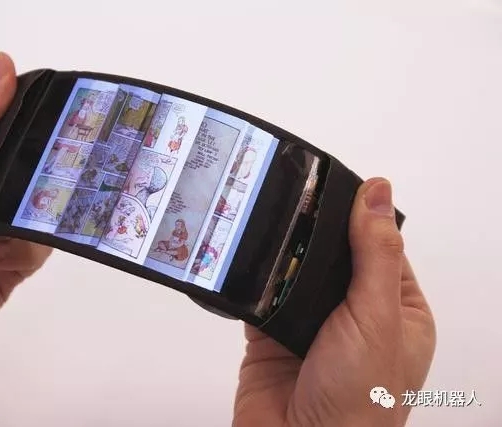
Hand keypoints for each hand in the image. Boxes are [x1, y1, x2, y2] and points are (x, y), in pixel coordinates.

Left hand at [0, 53, 51, 381]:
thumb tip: (1, 63)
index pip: (20, 135)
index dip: (46, 127)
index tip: (76, 120)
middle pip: (42, 177)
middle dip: (54, 176)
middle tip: (70, 172)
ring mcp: (1, 232)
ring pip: (46, 215)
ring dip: (30, 220)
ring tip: (3, 227)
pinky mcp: (10, 267)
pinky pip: (38, 252)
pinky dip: (19, 252)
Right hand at [233, 178, 435, 426]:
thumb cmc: (358, 396)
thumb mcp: (377, 317)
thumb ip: (374, 253)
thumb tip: (379, 190)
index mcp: (398, 311)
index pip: (380, 247)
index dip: (358, 217)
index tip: (329, 184)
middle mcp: (356, 315)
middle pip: (334, 257)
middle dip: (312, 233)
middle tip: (287, 193)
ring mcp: (313, 324)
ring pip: (295, 273)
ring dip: (281, 255)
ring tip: (262, 216)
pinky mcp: (272, 334)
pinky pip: (262, 295)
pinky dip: (253, 280)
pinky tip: (243, 255)